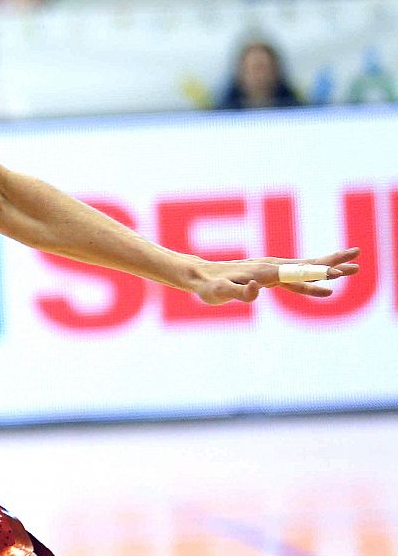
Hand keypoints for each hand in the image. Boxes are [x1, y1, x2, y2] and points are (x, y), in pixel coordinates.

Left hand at [186, 247, 359, 304]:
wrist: (198, 275)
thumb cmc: (208, 286)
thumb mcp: (220, 292)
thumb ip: (240, 292)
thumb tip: (260, 287)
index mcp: (264, 272)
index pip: (297, 273)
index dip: (318, 273)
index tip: (337, 273)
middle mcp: (270, 267)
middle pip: (307, 266)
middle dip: (333, 264)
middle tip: (357, 263)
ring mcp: (271, 269)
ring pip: (305, 268)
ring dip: (328, 267)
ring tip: (352, 267)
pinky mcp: (268, 274)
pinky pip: (296, 276)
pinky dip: (313, 276)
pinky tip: (325, 281)